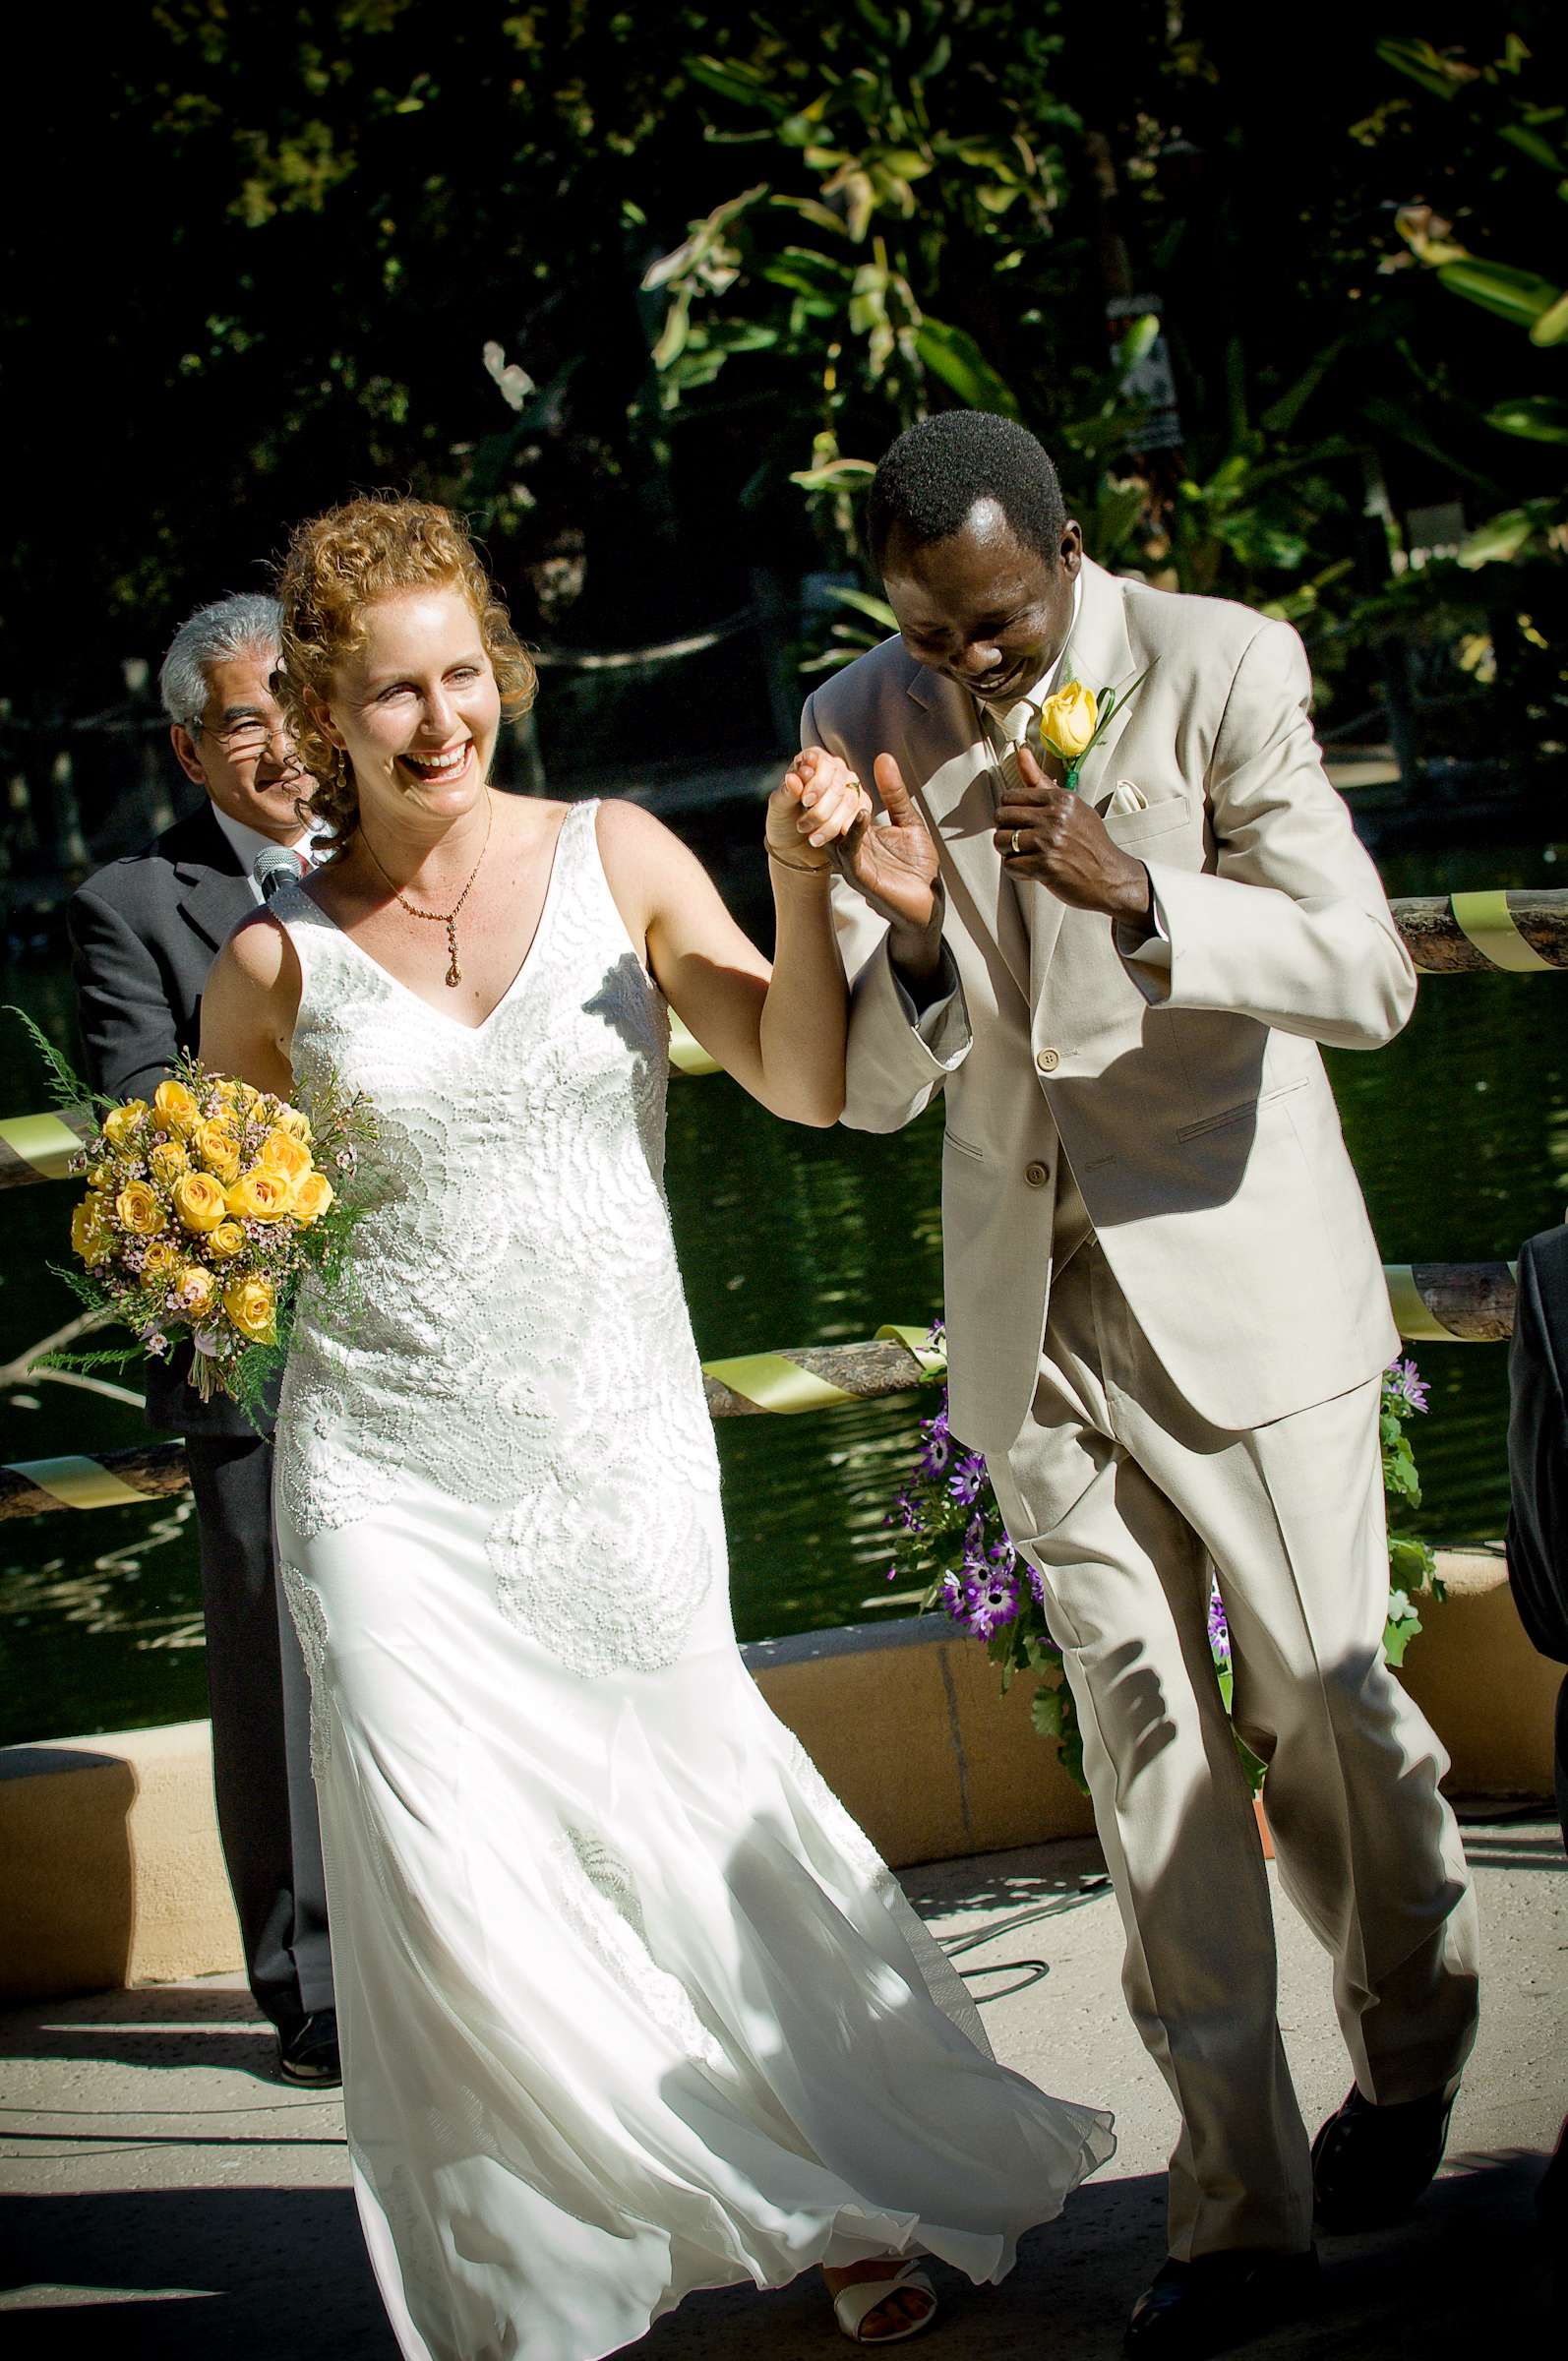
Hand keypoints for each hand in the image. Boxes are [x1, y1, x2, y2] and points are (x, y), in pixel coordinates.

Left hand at [768, 749, 871, 870]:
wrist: (794, 847)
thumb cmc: (784, 820)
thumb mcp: (778, 807)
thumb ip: (786, 792)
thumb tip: (792, 779)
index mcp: (812, 761)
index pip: (822, 762)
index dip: (817, 782)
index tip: (806, 801)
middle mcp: (834, 770)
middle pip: (837, 783)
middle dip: (821, 809)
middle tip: (803, 826)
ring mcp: (849, 786)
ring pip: (849, 800)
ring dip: (831, 822)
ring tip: (813, 838)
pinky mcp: (859, 805)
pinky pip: (862, 811)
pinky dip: (849, 824)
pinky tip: (839, 835)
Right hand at [832, 752, 941, 945]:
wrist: (928, 901)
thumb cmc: (917, 865)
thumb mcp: (908, 821)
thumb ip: (894, 794)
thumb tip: (883, 757)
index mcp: (857, 832)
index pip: (836, 803)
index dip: (830, 782)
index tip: (827, 759)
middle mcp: (848, 845)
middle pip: (825, 816)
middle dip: (821, 793)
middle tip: (819, 769)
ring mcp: (852, 861)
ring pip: (832, 833)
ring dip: (833, 811)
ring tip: (840, 788)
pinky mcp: (861, 876)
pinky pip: (850, 851)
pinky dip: (854, 832)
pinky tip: (863, 814)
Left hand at [995, 745, 1152, 923]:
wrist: (1109, 877)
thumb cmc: (1089, 842)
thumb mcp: (1071, 806)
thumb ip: (1041, 782)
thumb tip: (1022, 752)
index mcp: (1060, 799)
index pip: (1010, 796)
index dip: (1010, 812)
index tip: (1021, 822)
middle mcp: (1054, 817)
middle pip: (1001, 817)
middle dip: (1006, 830)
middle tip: (1021, 840)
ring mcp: (1049, 841)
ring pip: (1001, 841)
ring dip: (1009, 851)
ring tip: (1026, 854)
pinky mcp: (1045, 866)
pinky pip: (1010, 865)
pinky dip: (1017, 870)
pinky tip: (1032, 869)